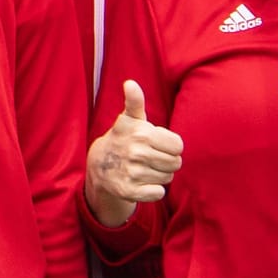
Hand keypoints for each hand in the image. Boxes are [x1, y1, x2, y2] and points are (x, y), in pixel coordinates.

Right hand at [85, 80, 182, 227]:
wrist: (99, 164)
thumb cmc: (123, 138)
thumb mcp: (129, 119)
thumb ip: (135, 101)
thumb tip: (130, 83)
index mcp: (142, 133)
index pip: (178, 146)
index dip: (171, 146)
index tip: (158, 144)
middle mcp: (136, 153)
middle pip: (175, 163)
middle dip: (167, 161)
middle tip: (152, 157)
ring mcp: (132, 173)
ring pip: (167, 178)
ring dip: (160, 175)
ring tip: (145, 168)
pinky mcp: (129, 191)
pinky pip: (158, 193)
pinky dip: (153, 190)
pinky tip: (142, 182)